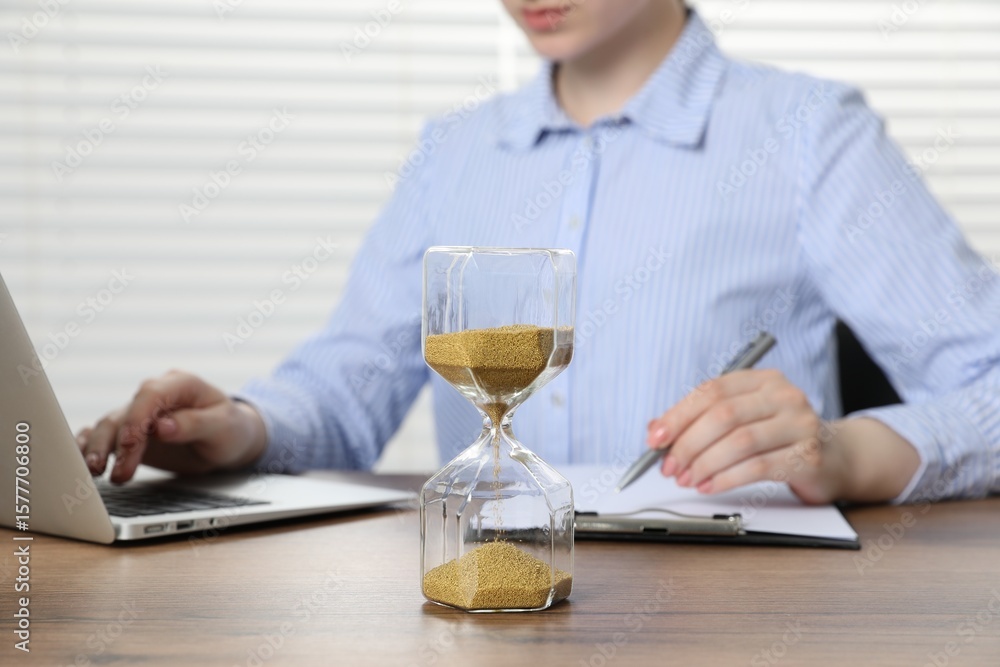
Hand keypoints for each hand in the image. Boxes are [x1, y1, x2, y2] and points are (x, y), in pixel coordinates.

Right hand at [76, 370, 267, 483]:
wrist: (231, 441)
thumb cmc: (231, 430)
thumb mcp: (223, 427)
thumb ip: (194, 425)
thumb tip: (162, 427)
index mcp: (181, 384)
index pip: (150, 395)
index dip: (136, 419)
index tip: (130, 445)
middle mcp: (157, 394)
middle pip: (126, 413)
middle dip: (117, 444)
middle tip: (117, 474)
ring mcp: (141, 412)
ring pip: (110, 424)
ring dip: (98, 448)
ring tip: (94, 473)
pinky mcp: (132, 430)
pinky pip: (106, 434)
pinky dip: (91, 446)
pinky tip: (83, 462)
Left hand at [647, 369, 845, 503]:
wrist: (835, 458)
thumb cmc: (779, 437)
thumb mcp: (742, 420)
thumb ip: (701, 421)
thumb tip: (656, 431)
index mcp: (762, 380)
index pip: (712, 391)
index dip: (678, 416)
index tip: (655, 439)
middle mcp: (784, 395)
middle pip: (724, 416)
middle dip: (688, 444)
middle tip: (669, 467)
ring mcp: (800, 424)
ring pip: (739, 442)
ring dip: (705, 464)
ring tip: (687, 479)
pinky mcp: (808, 456)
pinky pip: (758, 467)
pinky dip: (726, 479)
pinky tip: (709, 486)